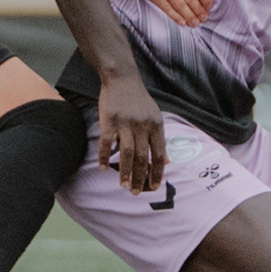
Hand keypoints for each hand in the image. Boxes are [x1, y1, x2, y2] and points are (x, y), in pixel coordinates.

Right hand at [95, 69, 167, 193]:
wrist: (122, 78)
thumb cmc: (139, 100)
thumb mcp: (155, 117)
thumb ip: (159, 138)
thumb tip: (167, 161)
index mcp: (156, 126)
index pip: (159, 154)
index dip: (157, 172)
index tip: (154, 186)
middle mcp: (142, 126)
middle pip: (143, 157)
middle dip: (140, 178)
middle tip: (136, 193)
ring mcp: (125, 123)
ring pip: (126, 154)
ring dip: (125, 173)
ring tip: (124, 186)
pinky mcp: (109, 121)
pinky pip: (106, 143)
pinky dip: (104, 157)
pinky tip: (103, 168)